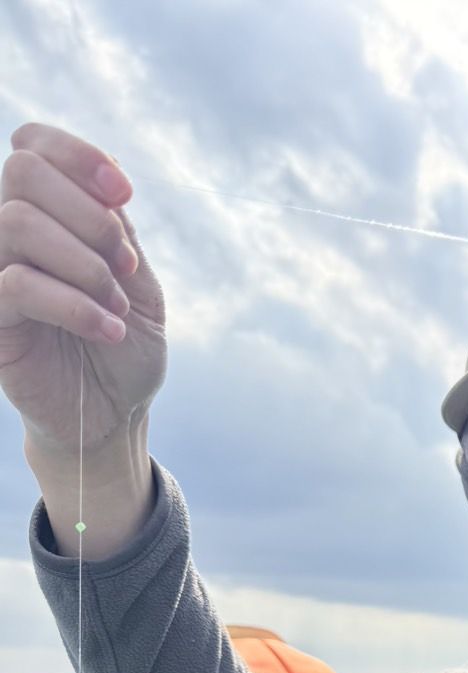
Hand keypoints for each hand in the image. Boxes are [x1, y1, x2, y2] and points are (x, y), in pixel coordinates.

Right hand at [0, 123, 166, 458]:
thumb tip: (109, 169)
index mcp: (45, 214)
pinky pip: (16, 284)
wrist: (115, 414)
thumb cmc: (124, 345)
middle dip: (91, 216)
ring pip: (18, 223)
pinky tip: (108, 329)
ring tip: (116, 306)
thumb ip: (116, 224)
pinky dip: (75, 305)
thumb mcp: (137, 279)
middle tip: (126, 267)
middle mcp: (9, 234)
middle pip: (23, 173)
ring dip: (87, 265)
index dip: (78, 155)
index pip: (32, 145)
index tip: (125, 195)